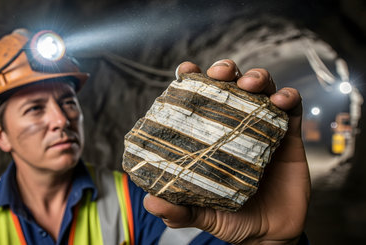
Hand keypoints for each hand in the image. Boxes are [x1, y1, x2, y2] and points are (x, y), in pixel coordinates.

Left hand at [143, 59, 310, 243]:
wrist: (269, 236)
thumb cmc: (231, 219)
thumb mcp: (200, 213)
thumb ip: (177, 209)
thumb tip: (150, 202)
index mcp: (211, 136)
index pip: (200, 99)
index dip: (192, 79)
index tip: (186, 70)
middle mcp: (235, 126)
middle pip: (231, 85)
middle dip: (226, 70)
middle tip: (220, 74)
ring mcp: (263, 128)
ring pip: (261, 88)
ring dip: (256, 77)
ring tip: (250, 84)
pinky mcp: (289, 137)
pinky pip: (292, 109)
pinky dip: (288, 98)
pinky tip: (282, 100)